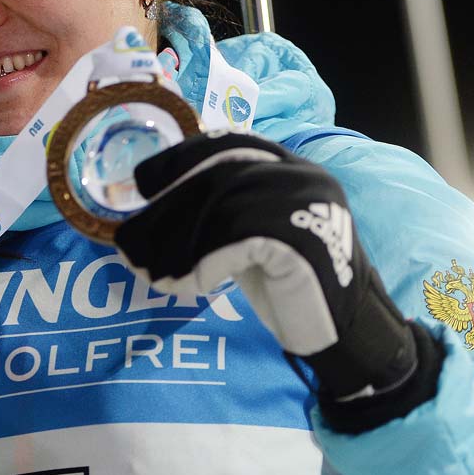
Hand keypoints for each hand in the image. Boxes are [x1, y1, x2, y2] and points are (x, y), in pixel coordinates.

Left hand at [112, 131, 443, 431]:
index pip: (229, 143)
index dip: (180, 159)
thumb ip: (220, 207)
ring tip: (144, 269)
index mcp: (291, 165)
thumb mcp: (252, 231)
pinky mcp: (300, 242)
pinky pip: (233, 244)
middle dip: (165, 209)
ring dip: (172, 243)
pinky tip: (185, 284)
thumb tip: (151, 208)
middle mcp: (301, 176)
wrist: (346, 330)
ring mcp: (305, 205)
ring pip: (219, 210)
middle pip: (216, 176)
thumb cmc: (291, 283)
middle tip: (128, 238)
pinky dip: (200, 264)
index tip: (143, 182)